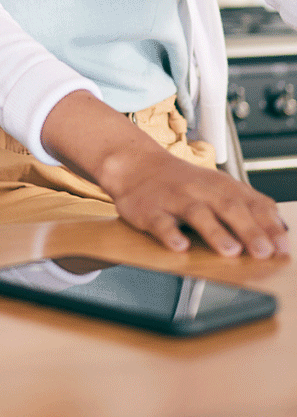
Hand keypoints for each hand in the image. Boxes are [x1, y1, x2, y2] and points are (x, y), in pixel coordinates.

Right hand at [43, 91, 288, 258]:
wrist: (135, 164)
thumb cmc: (182, 182)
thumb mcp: (218, 187)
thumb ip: (248, 207)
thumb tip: (282, 231)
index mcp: (222, 186)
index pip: (253, 203)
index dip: (270, 226)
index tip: (283, 247)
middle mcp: (201, 190)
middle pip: (229, 207)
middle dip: (249, 231)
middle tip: (264, 252)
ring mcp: (174, 199)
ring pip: (197, 213)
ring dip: (215, 232)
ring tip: (230, 251)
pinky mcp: (149, 210)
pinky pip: (160, 222)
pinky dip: (170, 234)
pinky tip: (180, 246)